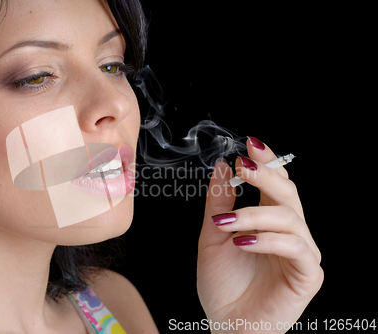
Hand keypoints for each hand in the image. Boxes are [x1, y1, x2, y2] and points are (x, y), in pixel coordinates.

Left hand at [197, 137, 322, 332]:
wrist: (227, 324)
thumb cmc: (222, 283)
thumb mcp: (212, 236)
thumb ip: (218, 203)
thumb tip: (220, 167)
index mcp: (269, 219)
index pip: (275, 182)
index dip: (268, 161)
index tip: (250, 144)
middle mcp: (289, 230)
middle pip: (288, 192)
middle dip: (266, 175)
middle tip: (241, 167)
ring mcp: (301, 251)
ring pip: (290, 216)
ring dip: (255, 214)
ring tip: (227, 224)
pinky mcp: (308, 273)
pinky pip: (296, 246)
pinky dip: (268, 240)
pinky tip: (243, 242)